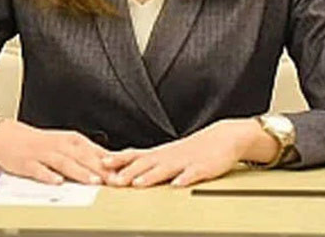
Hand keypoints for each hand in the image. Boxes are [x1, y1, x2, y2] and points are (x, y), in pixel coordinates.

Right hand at [0, 120, 109, 185]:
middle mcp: (60, 145)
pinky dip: (48, 175)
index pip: (96, 152)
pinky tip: (57, 182)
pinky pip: (39, 169)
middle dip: (101, 170)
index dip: (112, 163)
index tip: (125, 173)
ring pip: (64, 163)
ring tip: (93, 181)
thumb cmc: (41, 143)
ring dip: (80, 172)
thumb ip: (87, 155)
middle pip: (84, 158)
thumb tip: (112, 165)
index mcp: (72, 140)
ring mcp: (44, 154)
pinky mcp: (28, 162)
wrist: (9, 137)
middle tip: (116, 180)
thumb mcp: (66, 145)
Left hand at [101, 118, 261, 187]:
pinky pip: (193, 174)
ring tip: (139, 183)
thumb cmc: (193, 149)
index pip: (135, 155)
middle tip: (114, 181)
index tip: (101, 165)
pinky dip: (185, 179)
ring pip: (166, 169)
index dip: (118, 160)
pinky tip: (178, 185)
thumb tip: (122, 164)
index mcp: (160, 154)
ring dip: (151, 176)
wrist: (223, 138)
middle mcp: (169, 156)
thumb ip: (147, 160)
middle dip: (129, 172)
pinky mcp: (203, 168)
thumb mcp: (167, 153)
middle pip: (146, 164)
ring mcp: (186, 162)